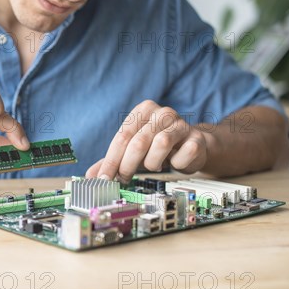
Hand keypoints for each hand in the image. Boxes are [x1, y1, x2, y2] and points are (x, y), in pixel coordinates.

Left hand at [86, 100, 207, 181]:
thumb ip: (111, 160)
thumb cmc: (157, 147)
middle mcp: (163, 113)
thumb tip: (91, 175)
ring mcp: (182, 124)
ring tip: (152, 165)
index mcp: (144, 110)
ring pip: (161, 144)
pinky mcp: (197, 139)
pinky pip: (183, 155)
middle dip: (127, 165)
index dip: (111, 160)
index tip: (104, 179)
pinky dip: (175, 164)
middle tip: (123, 178)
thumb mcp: (132, 151)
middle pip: (139, 141)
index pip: (122, 136)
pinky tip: (173, 162)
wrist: (191, 147)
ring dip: (152, 162)